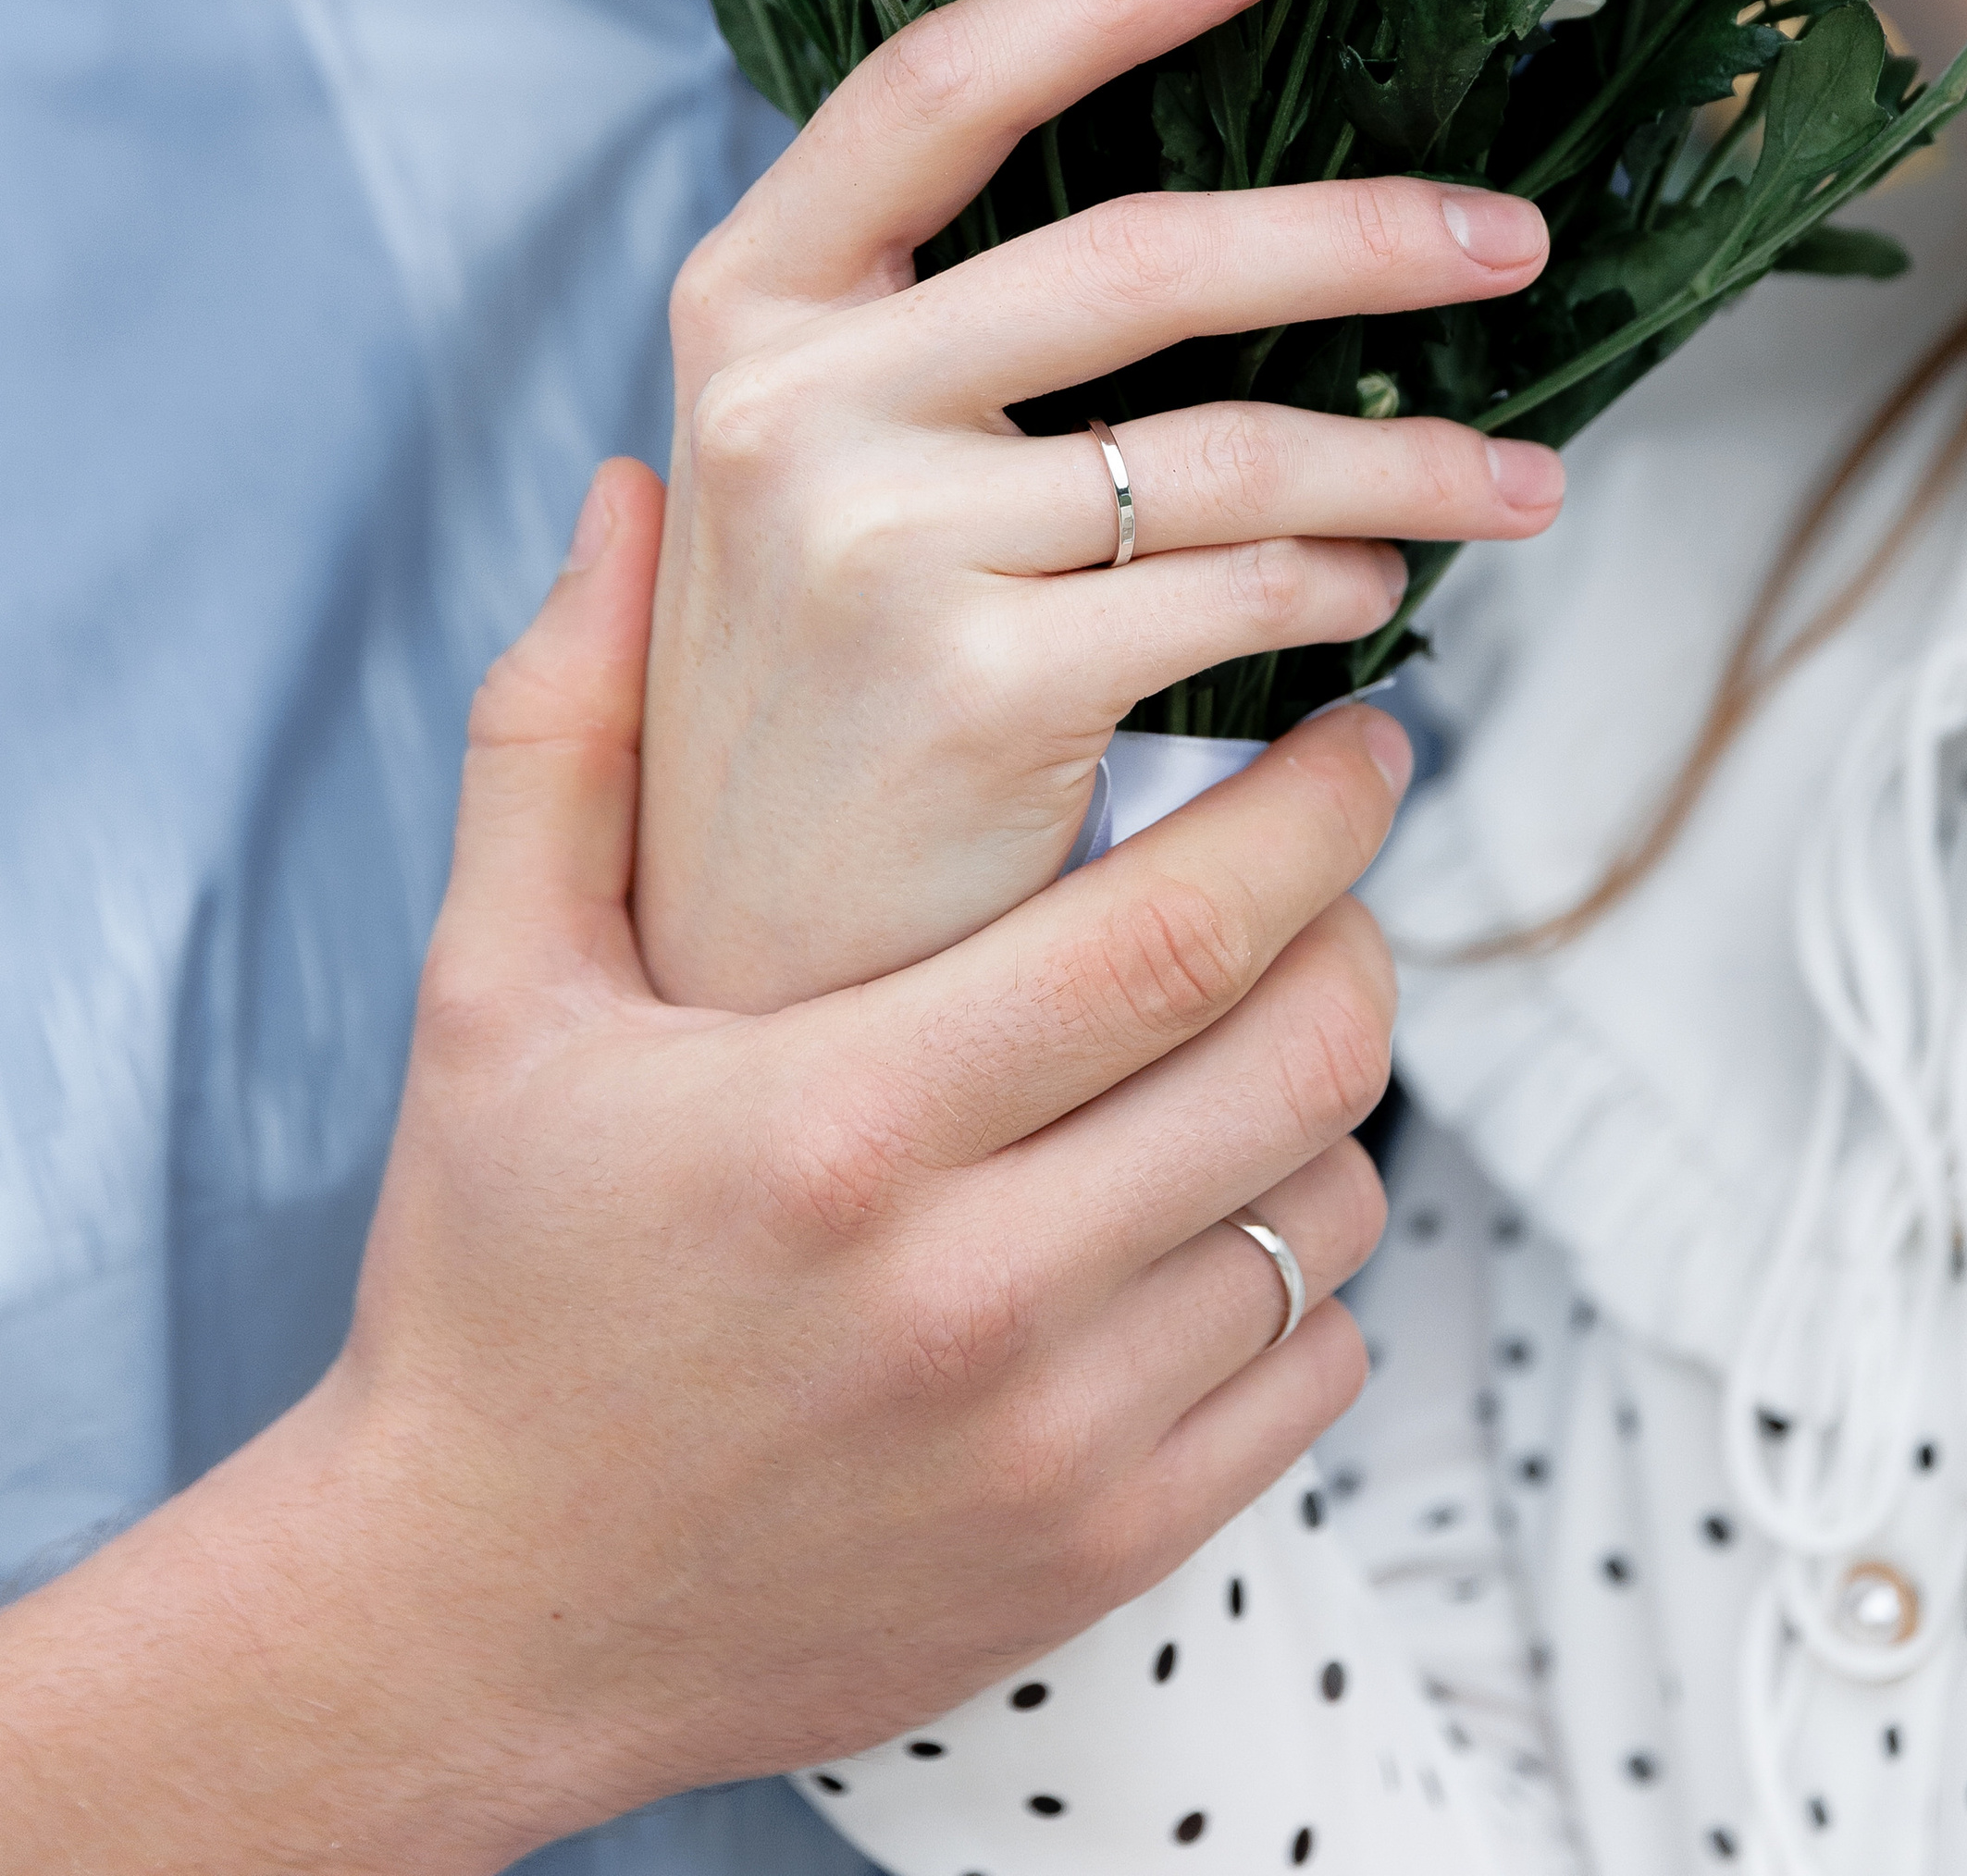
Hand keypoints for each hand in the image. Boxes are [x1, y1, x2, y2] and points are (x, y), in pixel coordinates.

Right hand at [0, 466, 1410, 1875]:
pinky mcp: (1098, 1556)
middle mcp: (974, 1291)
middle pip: (1302, 1058)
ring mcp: (1054, 1443)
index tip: (1359, 731)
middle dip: (1356, 925)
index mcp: (846, 1120)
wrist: (466, 1611)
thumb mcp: (491, 990)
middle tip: (1329, 860)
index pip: (1180, 930)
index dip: (1313, 810)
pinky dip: (1302, 1268)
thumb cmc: (487, 1278)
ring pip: (1327, 1208)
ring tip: (1250, 1028)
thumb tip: (622, 495)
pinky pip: (1311, 1369)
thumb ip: (563, 733)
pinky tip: (1209, 1208)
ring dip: (1327, 1094)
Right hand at [639, 0, 1563, 1009]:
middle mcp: (790, 404)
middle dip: (1364, 237)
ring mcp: (873, 541)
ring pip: (1232, 448)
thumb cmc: (820, 702)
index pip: (934, 91)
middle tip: (1514, 238)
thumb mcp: (818, 480)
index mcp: (749, 311)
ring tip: (1523, 487)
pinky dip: (1341, 591)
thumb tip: (1226, 225)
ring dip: (1415, 465)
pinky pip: (1237, 595)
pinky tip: (1373, 611)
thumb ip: (940, 342)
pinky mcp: (973, 682)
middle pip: (1140, 255)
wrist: (744, 981)